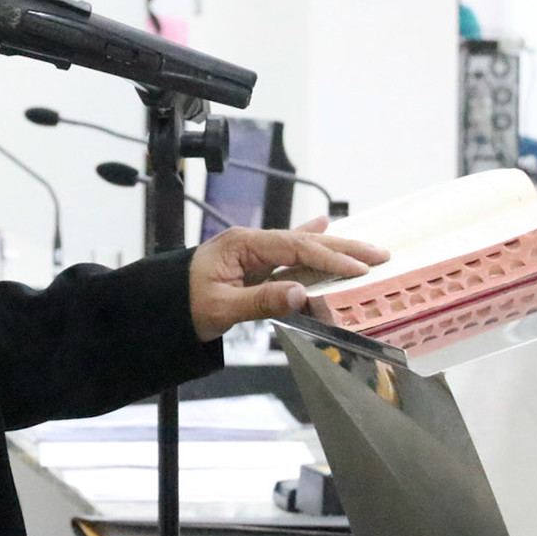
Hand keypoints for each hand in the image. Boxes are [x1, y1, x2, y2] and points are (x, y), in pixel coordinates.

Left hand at [187, 225, 388, 339]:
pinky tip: (323, 227)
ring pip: (300, 247)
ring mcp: (251, 251)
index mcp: (241, 244)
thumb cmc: (182, 304)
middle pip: (303, 241)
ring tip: (364, 248)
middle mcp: (249, 242)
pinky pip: (287, 253)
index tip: (358, 268)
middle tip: (378, 253)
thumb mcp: (221, 308)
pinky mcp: (250, 263)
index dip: (329, 257)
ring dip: (333, 248)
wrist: (157, 306)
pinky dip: (308, 245)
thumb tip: (301, 294)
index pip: (295, 247)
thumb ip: (261, 301)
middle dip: (342, 247)